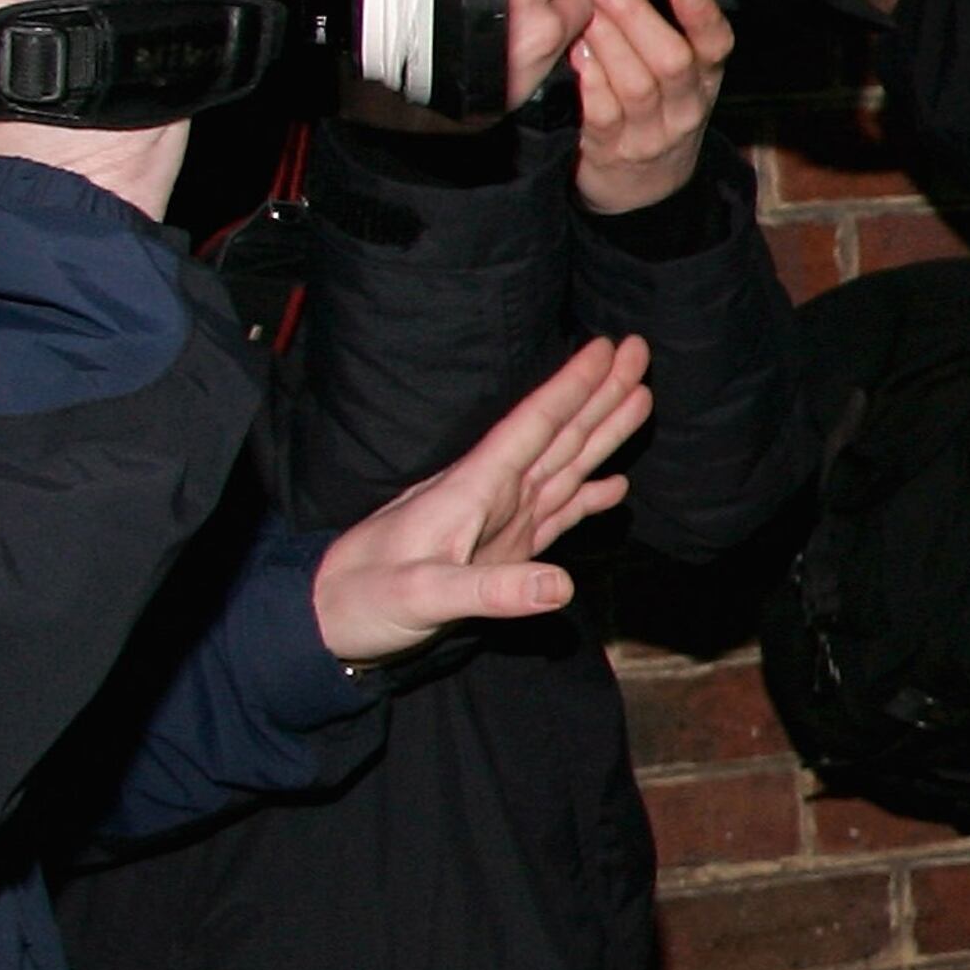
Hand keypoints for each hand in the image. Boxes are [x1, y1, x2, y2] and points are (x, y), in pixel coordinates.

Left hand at [312, 335, 652, 665]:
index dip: (570, 388)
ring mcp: (500, 521)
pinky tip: (614, 484)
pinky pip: (556, 513)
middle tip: (639, 351)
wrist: (329, 622)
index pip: (531, 427)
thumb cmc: (364, 599)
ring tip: (640, 396)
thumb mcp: (422, 597)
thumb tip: (561, 586)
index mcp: (472, 489)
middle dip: (600, 393)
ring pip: (563, 465)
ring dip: (601, 432)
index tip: (606, 348)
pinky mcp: (503, 550)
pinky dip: (588, 497)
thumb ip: (491, 590)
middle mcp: (492, 495)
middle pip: (557, 435)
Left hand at [571, 0, 733, 214]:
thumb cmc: (657, 116)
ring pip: (636, 84)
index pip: (717, 46)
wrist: (645, 189)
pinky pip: (604, 113)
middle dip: (634, 14)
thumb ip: (663, 34)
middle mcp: (685, 107)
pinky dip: (590, 79)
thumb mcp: (681, 80)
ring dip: (606, 40)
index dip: (703, 17)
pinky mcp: (615, 151)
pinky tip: (576, 51)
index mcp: (705, 80)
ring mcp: (651, 134)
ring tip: (582, 6)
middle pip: (671, 60)